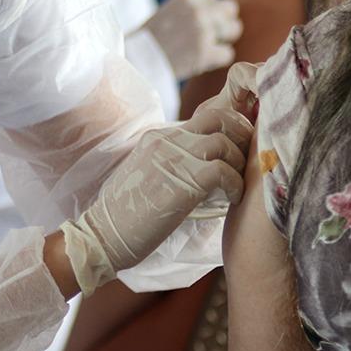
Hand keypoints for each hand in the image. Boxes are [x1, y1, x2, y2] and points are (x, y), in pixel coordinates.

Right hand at [59, 65, 255, 294]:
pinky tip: (233, 199)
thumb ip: (172, 165)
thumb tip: (202, 171)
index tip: (238, 150)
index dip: (229, 129)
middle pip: (220, 117)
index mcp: (159, 137)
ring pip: (225, 142)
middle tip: (248, 160)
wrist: (101, 234)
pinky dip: (236, 185)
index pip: (205, 116)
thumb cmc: (125, 215)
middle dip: (242, 135)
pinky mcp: (183, 181)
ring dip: (240, 164)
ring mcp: (174, 158)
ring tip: (239, 185)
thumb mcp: (148, 176)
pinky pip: (224, 171)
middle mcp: (167, 140)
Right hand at [140, 0, 241, 79]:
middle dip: (224, 23)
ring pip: (234, 29)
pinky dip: (218, 59)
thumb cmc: (148, 41)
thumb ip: (191, 10)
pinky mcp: (205, 53)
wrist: (135, 61)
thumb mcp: (168, 13)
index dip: (213, 14)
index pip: (216, 0)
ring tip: (207, 49)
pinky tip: (203, 61)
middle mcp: (196, 11)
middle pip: (230, 10)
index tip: (203, 26)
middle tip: (213, 37)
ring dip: (224, 40)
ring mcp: (202, 31)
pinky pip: (228, 53)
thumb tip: (219, 14)